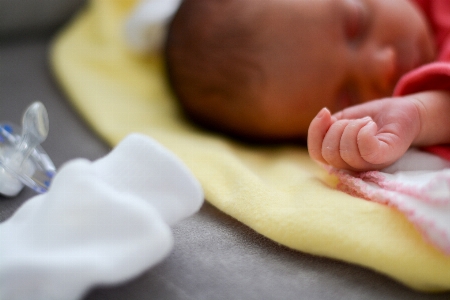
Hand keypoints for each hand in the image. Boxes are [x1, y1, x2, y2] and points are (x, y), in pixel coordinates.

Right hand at [307, 98, 421, 170]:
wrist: (405, 112)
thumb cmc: (374, 117)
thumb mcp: (344, 118)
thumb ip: (328, 125)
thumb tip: (322, 116)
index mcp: (340, 158)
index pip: (316, 153)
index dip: (315, 132)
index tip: (326, 112)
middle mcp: (353, 166)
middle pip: (329, 153)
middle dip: (337, 128)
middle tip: (355, 120)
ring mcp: (370, 164)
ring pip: (346, 152)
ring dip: (353, 126)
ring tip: (367, 122)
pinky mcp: (386, 157)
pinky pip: (366, 149)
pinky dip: (364, 131)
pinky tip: (371, 125)